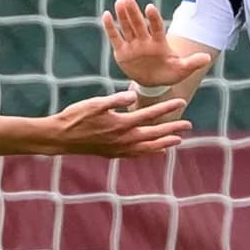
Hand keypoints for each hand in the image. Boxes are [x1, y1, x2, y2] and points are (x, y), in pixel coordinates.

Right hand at [45, 90, 191, 157]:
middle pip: (154, 133)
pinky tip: (157, 152)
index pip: (150, 114)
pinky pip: (137, 155)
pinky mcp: (113, 154)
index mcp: (122, 124)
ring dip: (164, 143)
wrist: (60, 138)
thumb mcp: (95, 103)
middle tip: (189, 124)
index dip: (167, 108)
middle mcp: (124, 139)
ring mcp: (119, 149)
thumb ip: (116, 99)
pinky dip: (150, 153)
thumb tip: (134, 95)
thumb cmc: (76, 117)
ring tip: (178, 140)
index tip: (181, 103)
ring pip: (148, 147)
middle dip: (173, 128)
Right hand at [100, 0, 212, 89]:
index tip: (150, 7)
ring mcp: (133, 45)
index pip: (156, 27)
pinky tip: (106, 15)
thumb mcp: (182, 70)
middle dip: (133, 12)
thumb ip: (192, 63)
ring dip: (122, 15)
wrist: (154, 82)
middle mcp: (145, 40)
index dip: (153, 18)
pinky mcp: (122, 52)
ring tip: (119, 2)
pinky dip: (110, 27)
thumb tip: (207, 58)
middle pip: (139, 24)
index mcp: (159, 43)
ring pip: (127, 27)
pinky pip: (115, 37)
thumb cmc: (169, 73)